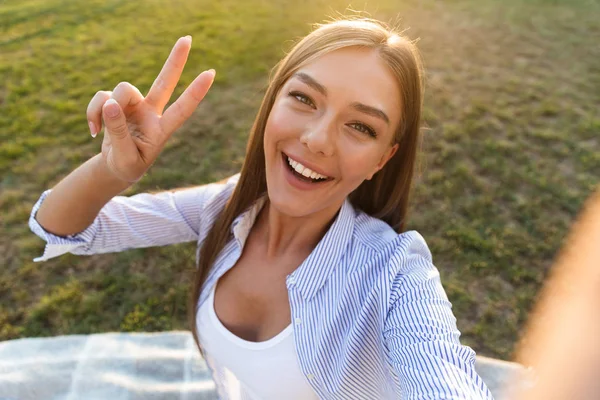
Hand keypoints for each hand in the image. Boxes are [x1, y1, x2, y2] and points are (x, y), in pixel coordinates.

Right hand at [86, 36, 214, 182]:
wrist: (116, 167)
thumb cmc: (127, 165)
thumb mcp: (124, 157)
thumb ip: (118, 132)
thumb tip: (109, 102)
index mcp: (162, 129)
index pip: (182, 109)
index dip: (196, 92)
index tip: (211, 74)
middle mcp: (152, 113)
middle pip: (165, 82)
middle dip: (175, 60)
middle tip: (188, 39)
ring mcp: (135, 106)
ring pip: (121, 90)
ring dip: (106, 106)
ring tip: (100, 129)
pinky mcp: (117, 103)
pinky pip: (102, 97)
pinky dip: (93, 112)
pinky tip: (94, 130)